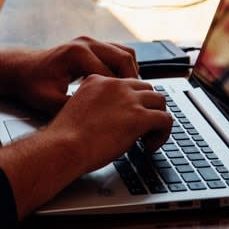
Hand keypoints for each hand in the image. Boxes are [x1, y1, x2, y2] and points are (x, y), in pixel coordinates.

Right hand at [0, 74, 172, 217]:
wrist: (63, 146)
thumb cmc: (64, 137)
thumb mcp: (77, 110)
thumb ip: (96, 107)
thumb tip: (112, 121)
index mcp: (97, 81)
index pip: (126, 83)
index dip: (132, 101)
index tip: (129, 117)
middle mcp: (115, 85)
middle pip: (146, 89)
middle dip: (148, 107)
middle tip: (143, 127)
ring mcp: (129, 99)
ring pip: (160, 101)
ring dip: (158, 119)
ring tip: (149, 137)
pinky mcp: (139, 116)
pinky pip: (165, 120)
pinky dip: (163, 134)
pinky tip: (150, 147)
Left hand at [7, 36, 138, 113]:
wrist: (22, 70)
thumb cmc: (33, 84)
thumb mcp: (48, 101)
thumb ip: (72, 107)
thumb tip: (95, 118)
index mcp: (77, 54)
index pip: (110, 73)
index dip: (121, 94)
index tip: (127, 111)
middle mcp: (86, 43)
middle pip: (124, 57)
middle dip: (133, 81)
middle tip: (137, 102)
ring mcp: (90, 41)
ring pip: (125, 52)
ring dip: (132, 72)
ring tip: (132, 94)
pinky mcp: (92, 45)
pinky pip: (118, 52)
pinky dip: (125, 67)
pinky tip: (123, 86)